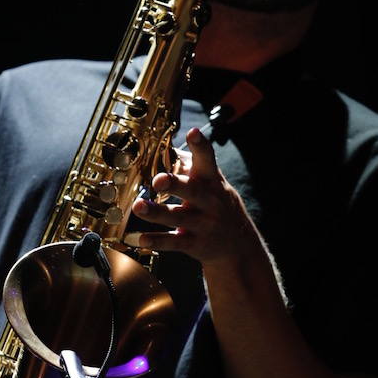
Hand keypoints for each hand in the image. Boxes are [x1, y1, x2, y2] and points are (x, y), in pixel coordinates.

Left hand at [132, 127, 261, 265]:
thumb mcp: (212, 182)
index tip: (193, 133)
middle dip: (175, 184)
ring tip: (138, 206)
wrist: (239, 245)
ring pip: (178, 217)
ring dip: (157, 212)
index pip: (208, 160)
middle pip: (192, 190)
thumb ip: (191, 165)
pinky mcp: (195, 244)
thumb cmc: (218, 204)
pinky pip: (174, 242)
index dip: (201, 146)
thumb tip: (166, 144)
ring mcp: (203, 224)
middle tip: (158, 179)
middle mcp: (210, 201)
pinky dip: (158, 241)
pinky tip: (142, 239)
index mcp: (212, 181)